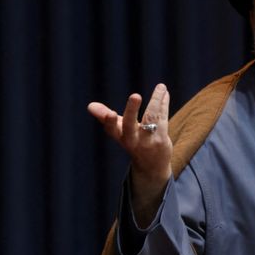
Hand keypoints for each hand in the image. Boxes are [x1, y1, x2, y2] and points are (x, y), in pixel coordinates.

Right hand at [88, 83, 172, 224]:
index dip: (110, 122)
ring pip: (152, 118)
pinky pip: (163, 118)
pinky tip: (164, 91)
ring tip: (161, 87)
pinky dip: (163, 103)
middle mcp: (132, 140)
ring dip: (156, 101)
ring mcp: (148, 141)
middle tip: (135, 95)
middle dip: (132, 110)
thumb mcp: (119, 131)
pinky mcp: (161, 140)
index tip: (110, 113)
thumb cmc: (133, 142)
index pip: (112, 129)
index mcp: (120, 137)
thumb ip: (105, 117)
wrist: (151, 167)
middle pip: (130, 125)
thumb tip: (90, 105)